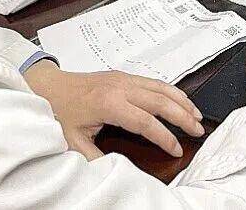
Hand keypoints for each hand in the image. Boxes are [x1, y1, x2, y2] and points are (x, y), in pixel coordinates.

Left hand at [24, 60, 204, 158]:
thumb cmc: (59, 111)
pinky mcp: (124, 76)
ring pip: (161, 87)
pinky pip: (154, 82)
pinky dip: (171, 91)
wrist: (48, 86)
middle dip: (182, 116)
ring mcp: (124, 79)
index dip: (164, 137)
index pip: (145, 122)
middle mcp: (120, 87)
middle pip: (160, 101)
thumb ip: (95, 158)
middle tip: (198, 131)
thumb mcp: (72, 142)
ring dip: (182, 101)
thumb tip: (116, 170)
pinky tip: (180, 101)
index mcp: (109, 103)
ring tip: (197, 115)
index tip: (176, 150)